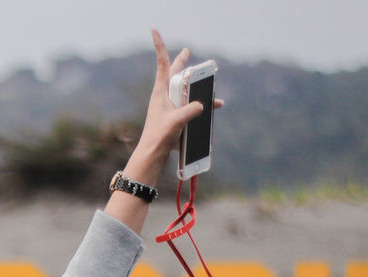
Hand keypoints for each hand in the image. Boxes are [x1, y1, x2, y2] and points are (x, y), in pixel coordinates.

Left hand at [127, 30, 225, 186]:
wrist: (152, 155)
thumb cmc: (159, 137)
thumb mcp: (176, 121)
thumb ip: (191, 110)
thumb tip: (204, 105)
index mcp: (160, 92)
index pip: (162, 64)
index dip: (160, 46)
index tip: (153, 30)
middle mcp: (164, 97)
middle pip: (174, 74)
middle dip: (181, 63)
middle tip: (187, 52)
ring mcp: (169, 107)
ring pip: (185, 90)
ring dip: (197, 86)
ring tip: (209, 79)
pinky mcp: (174, 117)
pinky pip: (190, 105)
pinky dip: (201, 104)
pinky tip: (215, 106)